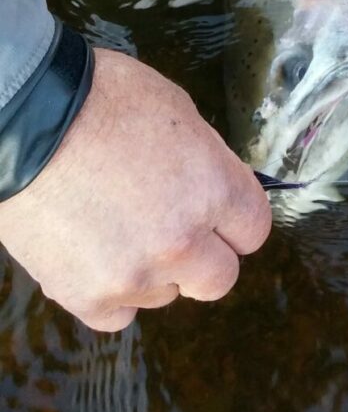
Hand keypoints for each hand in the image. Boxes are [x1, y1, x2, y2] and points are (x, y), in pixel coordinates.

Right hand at [0, 48, 270, 331]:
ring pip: (167, 294)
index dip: (235, 218)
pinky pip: (120, 312)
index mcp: (212, 189)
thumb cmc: (102, 99)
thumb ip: (206, 161)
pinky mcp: (87, 298)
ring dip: (154, 269)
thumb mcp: (177, 111)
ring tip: (118, 225)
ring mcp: (135, 275)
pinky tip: (95, 251)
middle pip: (220, 278)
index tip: (221, 213)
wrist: (28, 122)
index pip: (254, 229)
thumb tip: (216, 186)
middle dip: (204, 254)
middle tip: (174, 226)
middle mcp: (181, 241)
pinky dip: (112, 289)